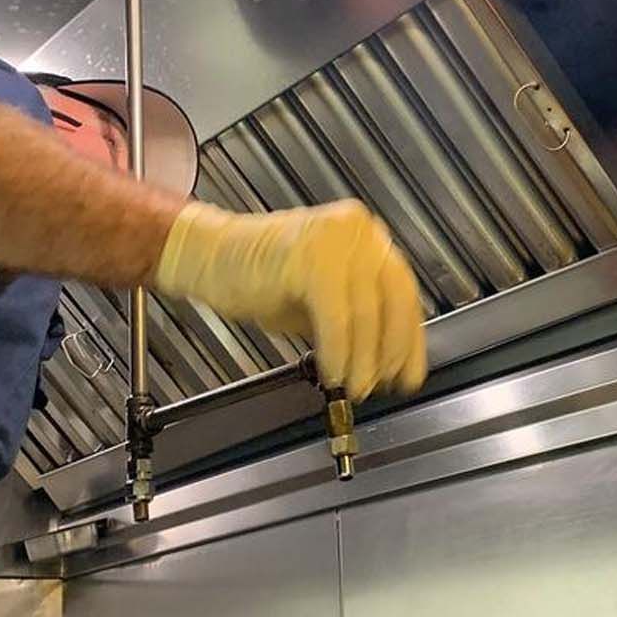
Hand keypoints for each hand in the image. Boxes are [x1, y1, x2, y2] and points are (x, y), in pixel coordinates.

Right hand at [154, 199, 426, 402]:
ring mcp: (335, 240)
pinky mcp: (310, 257)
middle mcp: (356, 230)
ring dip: (363, 360)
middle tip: (380, 384)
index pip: (403, 291)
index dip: (409, 340)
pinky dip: (338, 351)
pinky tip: (333, 373)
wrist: (207, 256)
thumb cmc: (259, 275)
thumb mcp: (321, 298)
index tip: (409, 373)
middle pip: (394, 300)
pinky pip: (337, 317)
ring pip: (367, 312)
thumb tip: (383, 359)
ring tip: (354, 386)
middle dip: (390, 352)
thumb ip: (355, 318)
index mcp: (363, 235)